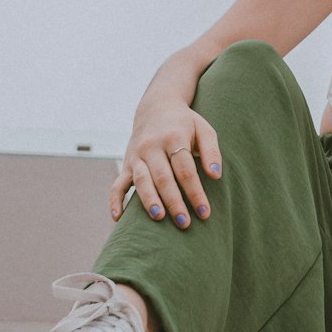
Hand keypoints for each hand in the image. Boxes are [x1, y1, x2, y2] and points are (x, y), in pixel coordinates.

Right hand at [110, 106, 222, 229]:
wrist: (157, 108)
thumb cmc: (186, 124)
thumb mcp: (203, 129)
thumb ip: (211, 151)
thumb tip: (216, 175)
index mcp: (174, 137)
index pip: (185, 169)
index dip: (195, 192)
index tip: (205, 212)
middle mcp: (152, 146)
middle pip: (163, 177)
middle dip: (174, 202)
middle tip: (185, 223)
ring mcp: (137, 156)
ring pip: (141, 181)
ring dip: (149, 201)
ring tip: (159, 218)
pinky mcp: (127, 164)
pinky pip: (117, 184)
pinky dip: (115, 201)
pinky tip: (118, 218)